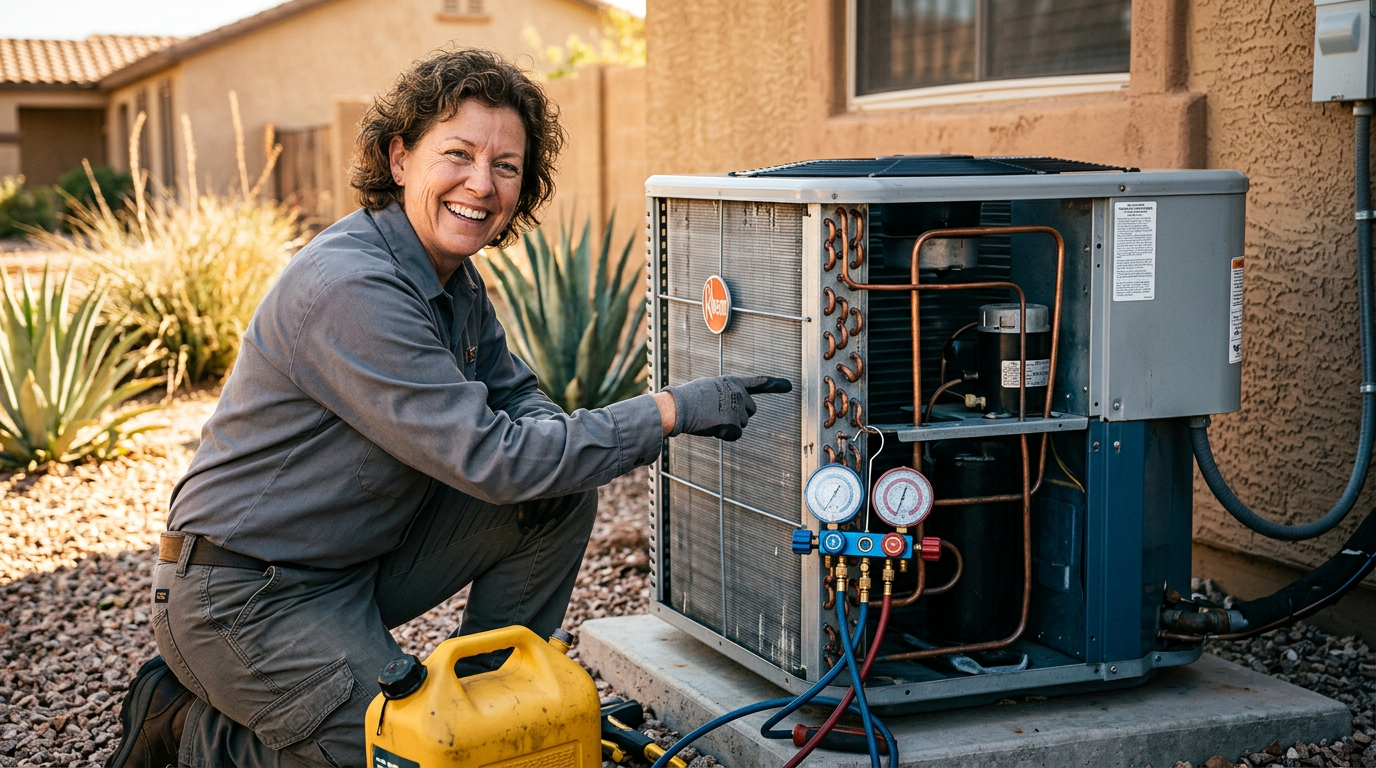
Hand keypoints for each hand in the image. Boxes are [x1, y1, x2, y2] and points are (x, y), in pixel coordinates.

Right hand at [663, 375, 792, 440]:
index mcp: (732, 382)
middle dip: (737, 416)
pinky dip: (725, 435)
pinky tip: (711, 427)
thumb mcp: (710, 387)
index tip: (789, 386)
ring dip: (728, 426)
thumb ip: (726, 393)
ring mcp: (736, 408)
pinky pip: (736, 435)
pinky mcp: (732, 423)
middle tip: (716, 413)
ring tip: (710, 417)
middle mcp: (738, 393)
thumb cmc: (688, 399)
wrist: (678, 407)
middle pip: (750, 411)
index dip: (775, 384)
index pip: (758, 382)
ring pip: (742, 424)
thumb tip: (733, 409)